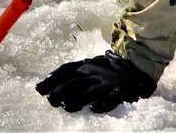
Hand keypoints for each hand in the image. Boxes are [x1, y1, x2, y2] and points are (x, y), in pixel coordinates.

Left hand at [35, 51, 156, 112]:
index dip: (52, 78)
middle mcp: (94, 73)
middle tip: (51, 100)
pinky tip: (94, 109)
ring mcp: (107, 82)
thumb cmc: (107, 71)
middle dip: (62, 91)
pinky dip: (103, 104)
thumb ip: (70, 76)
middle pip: (75, 82)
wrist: (137, 67)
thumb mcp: (89, 68)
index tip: (38, 89)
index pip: (66, 70)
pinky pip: (112, 98)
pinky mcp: (121, 91)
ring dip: (78, 99)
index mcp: (85, 66)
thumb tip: (43, 88)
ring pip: (91, 91)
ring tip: (68, 106)